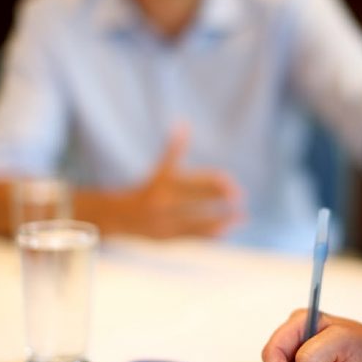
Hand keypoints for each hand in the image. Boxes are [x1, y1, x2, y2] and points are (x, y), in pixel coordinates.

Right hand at [104, 129, 244, 237]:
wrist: (120, 217)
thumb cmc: (148, 189)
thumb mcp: (161, 170)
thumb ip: (174, 149)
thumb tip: (183, 123)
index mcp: (163, 184)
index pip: (193, 181)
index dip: (213, 182)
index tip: (231, 182)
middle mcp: (163, 203)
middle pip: (196, 200)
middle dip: (218, 198)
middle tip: (241, 196)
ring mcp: (164, 222)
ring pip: (197, 221)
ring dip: (222, 220)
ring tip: (242, 217)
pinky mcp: (167, 238)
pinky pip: (193, 237)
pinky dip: (211, 234)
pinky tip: (228, 229)